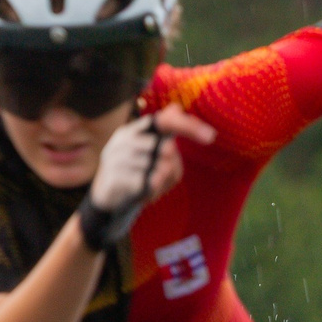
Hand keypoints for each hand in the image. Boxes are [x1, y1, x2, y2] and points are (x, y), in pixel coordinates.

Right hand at [78, 107, 215, 249]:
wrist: (109, 201)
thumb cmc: (139, 179)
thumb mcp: (160, 166)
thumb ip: (171, 156)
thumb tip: (169, 146)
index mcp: (136, 130)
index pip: (164, 121)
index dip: (188, 126)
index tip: (211, 137)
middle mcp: (123, 138)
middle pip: (162, 147)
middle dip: (169, 165)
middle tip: (160, 176)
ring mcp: (114, 155)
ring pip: (154, 166)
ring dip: (158, 180)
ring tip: (148, 185)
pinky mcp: (111, 174)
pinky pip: (143, 181)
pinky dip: (148, 190)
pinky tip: (140, 192)